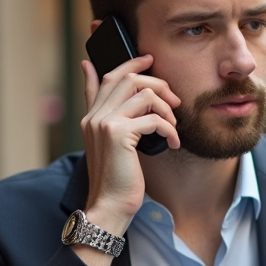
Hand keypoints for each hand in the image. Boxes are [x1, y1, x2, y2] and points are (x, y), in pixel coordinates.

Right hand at [79, 55, 180, 238]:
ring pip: (143, 93)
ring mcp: (104, 123)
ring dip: (166, 108)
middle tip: (174, 100)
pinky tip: (173, 142)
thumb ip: (116, 122)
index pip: (106, 77)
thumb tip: (123, 111)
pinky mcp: (118, 134)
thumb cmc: (116, 180)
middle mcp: (94, 116)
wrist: (108, 206)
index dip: (129, 64)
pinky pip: (153, 118)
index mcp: (91, 117)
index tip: (148, 59)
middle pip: (127, 78)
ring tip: (174, 126)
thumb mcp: (113, 146)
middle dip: (157, 83)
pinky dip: (169, 128)